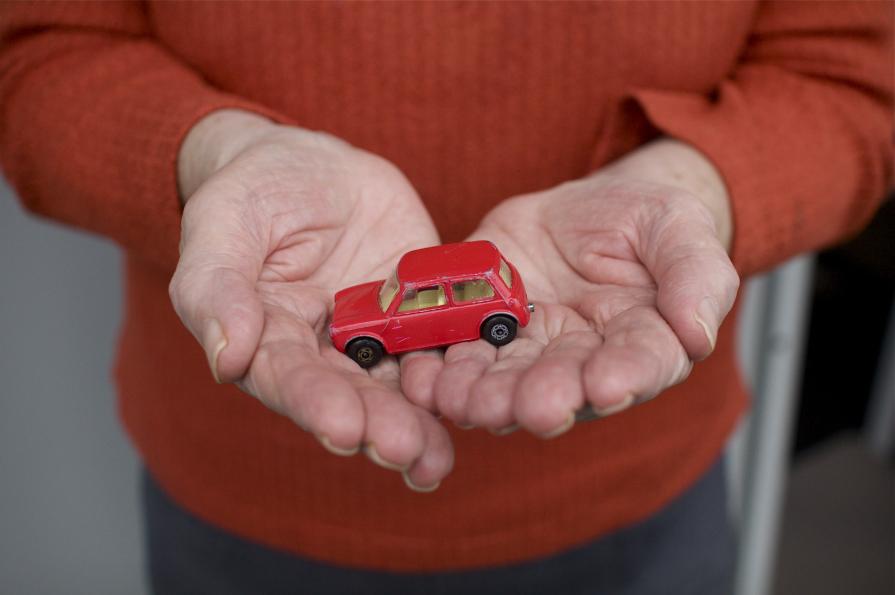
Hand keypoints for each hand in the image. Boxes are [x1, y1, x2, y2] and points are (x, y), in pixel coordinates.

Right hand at [169, 110, 451, 489]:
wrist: (312, 165)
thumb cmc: (252, 194)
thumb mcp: (221, 225)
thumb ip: (216, 289)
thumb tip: (225, 358)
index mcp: (269, 339)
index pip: (288, 378)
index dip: (314, 403)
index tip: (342, 429)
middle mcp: (324, 351)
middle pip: (350, 394)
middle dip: (376, 425)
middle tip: (403, 451)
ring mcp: (376, 334)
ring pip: (398, 384)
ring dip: (418, 422)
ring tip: (436, 456)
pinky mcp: (418, 312)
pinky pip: (442, 341)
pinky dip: (457, 372)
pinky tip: (478, 402)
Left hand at [400, 140, 738, 436]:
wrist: (582, 207)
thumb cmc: (641, 221)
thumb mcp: (679, 226)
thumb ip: (696, 275)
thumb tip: (697, 335)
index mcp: (640, 341)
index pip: (639, 364)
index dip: (625, 376)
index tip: (606, 386)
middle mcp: (580, 359)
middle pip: (563, 384)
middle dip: (545, 397)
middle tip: (532, 408)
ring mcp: (526, 349)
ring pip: (505, 381)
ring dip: (485, 396)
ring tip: (468, 402)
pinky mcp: (480, 328)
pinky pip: (456, 354)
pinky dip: (437, 371)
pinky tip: (422, 379)